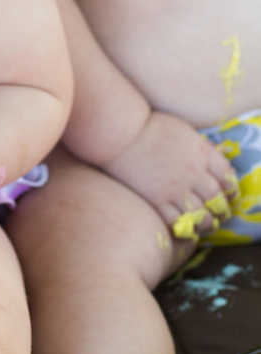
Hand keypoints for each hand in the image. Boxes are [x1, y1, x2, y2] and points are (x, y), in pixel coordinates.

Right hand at [105, 109, 238, 237]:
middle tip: (219, 216)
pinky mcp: (157, 199)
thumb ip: (199, 147)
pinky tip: (184, 229)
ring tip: (205, 226)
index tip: (229, 195)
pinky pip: (176, 221)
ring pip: (200, 215)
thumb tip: (208, 158)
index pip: (227, 177)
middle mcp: (194, 173)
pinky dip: (183, 228)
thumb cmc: (148, 125)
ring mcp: (176, 189)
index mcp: (202, 153)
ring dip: (206, 224)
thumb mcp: (183, 131)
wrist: (121, 133)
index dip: (231, 189)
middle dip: (221, 211)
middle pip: (216, 199)